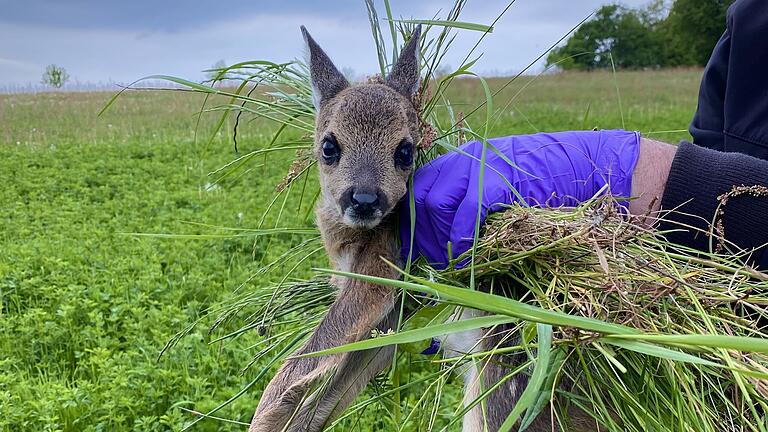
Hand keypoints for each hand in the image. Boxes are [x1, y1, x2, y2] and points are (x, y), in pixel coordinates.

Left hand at [399, 130, 640, 267]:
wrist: (588, 166)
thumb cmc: (548, 185)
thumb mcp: (501, 188)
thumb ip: (472, 203)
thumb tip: (446, 240)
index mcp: (463, 159)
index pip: (420, 188)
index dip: (412, 221)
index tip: (413, 248)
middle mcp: (466, 157)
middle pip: (423, 196)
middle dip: (422, 233)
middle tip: (433, 260)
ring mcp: (481, 166)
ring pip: (437, 202)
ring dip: (440, 237)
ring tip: (451, 260)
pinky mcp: (500, 180)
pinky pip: (467, 212)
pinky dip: (461, 237)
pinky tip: (466, 256)